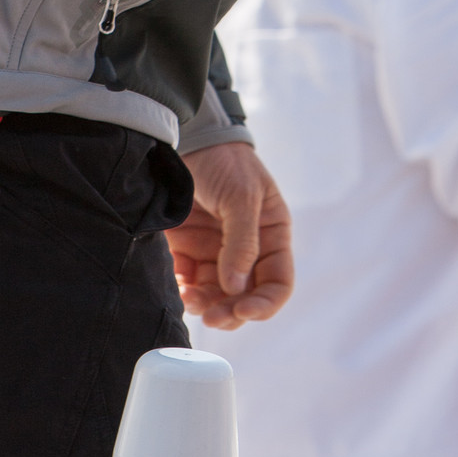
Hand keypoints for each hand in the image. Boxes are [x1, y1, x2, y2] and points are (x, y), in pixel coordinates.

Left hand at [166, 141, 292, 329]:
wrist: (185, 140)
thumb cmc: (224, 161)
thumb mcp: (241, 196)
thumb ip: (242, 241)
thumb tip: (236, 288)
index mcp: (270, 235)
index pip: (277, 282)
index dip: (266, 303)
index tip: (244, 311)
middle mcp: (246, 250)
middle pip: (245, 297)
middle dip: (232, 311)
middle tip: (213, 316)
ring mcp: (215, 253)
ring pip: (216, 297)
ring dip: (206, 306)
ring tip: (192, 301)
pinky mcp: (187, 252)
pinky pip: (189, 285)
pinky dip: (185, 294)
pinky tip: (179, 291)